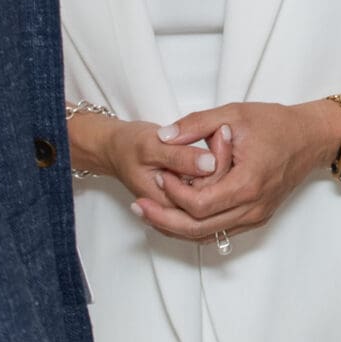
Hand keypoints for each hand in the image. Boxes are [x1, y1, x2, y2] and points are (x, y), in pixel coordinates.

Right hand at [67, 112, 225, 213]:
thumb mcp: (150, 146)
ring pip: (217, 191)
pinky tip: (215, 147)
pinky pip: (212, 188)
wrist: (116, 151)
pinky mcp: (188, 198)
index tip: (222, 130)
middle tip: (223, 129)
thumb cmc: (129, 147)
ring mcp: (184, 207)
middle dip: (224, 158)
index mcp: (168, 203)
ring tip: (219, 134)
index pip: (207, 190)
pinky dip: (217, 166)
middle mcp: (178, 212)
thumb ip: (179, 157)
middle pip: (216, 193)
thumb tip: (209, 164)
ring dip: (223, 161)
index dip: (219, 158)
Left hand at [137, 100, 336, 242]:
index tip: (158, 174)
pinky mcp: (256, 217)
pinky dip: (195, 225)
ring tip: (149, 212)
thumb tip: (162, 136)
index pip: (199, 205)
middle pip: (198, 229)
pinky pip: (219, 231)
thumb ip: (195, 124)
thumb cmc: (276, 124)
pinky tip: (175, 214)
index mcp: (248, 183)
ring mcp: (255, 216)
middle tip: (139, 206)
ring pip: (207, 235)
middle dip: (164, 220)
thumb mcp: (233, 113)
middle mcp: (252, 207)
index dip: (172, 193)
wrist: (311, 139)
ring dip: (176, 227)